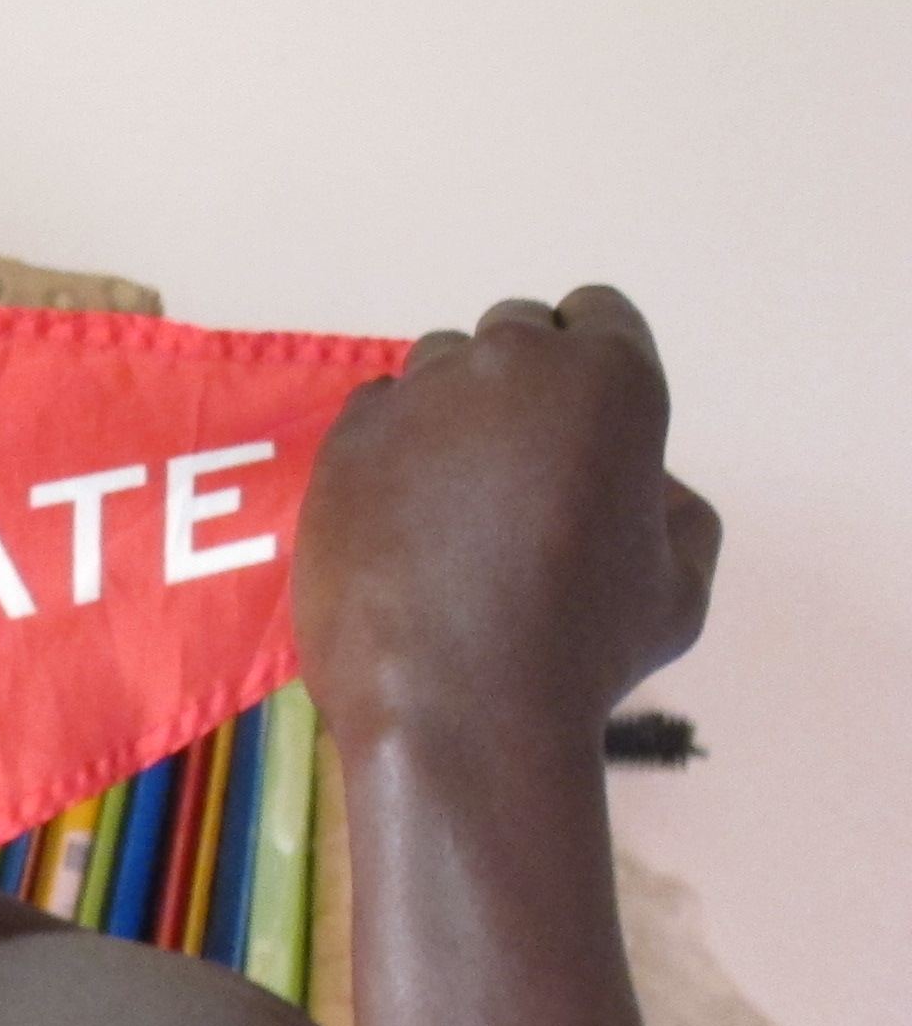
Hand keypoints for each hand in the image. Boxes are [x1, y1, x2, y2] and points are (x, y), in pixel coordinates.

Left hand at [295, 287, 720, 757]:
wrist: (456, 711)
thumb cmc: (584, 653)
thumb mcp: (680, 581)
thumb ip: (675, 508)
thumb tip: (644, 484)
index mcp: (611, 375)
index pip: (595, 314)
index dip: (584, 369)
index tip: (571, 423)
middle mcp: (513, 363)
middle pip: (512, 336)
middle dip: (516, 387)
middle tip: (512, 474)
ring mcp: (421, 398)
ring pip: (435, 369)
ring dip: (448, 413)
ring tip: (451, 505)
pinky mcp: (345, 443)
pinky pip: (373, 414)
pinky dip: (386, 450)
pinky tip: (398, 517)